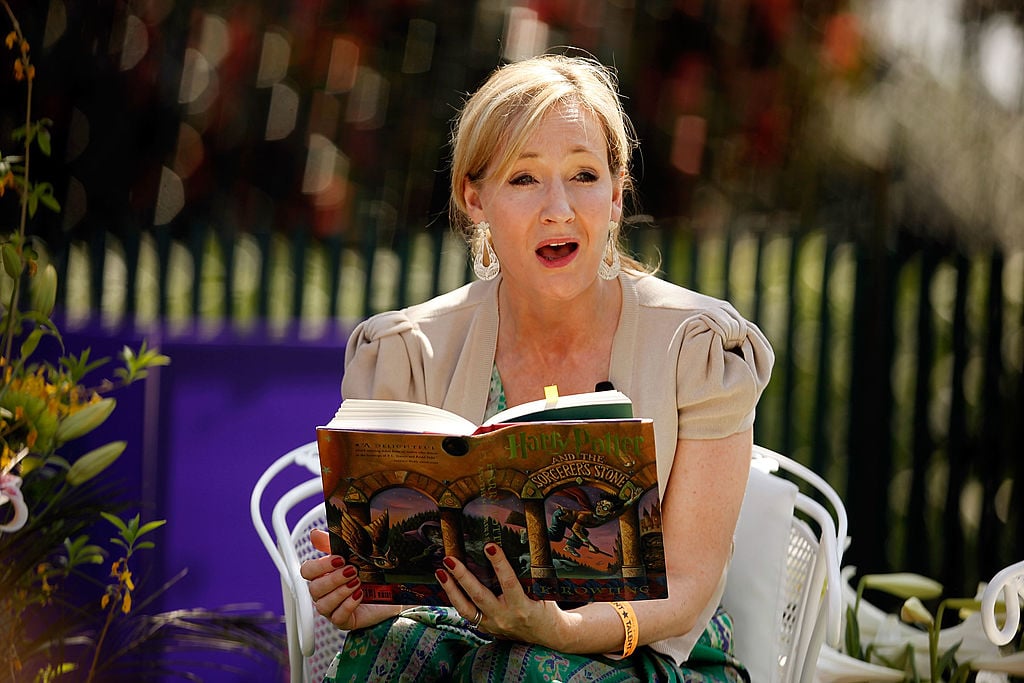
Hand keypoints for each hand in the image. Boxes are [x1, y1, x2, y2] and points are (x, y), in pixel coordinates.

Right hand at [300, 529, 400, 629]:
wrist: (392, 591)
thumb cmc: (369, 573)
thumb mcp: (352, 554)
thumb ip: (332, 544)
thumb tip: (314, 534)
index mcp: (323, 575)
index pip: (307, 571)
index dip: (319, 566)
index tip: (339, 559)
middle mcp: (324, 593)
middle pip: (314, 589)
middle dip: (333, 579)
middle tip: (352, 571)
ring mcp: (332, 608)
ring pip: (323, 605)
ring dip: (340, 592)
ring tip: (357, 582)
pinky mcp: (344, 620)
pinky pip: (338, 617)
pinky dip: (348, 605)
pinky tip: (359, 596)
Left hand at [436, 542, 568, 646]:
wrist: (548, 635)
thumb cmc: (546, 608)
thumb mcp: (543, 592)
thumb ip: (528, 577)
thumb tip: (508, 553)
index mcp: (523, 607)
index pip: (508, 582)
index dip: (499, 564)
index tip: (490, 547)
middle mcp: (505, 618)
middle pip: (479, 596)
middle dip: (463, 576)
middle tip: (450, 559)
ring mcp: (493, 625)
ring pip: (466, 609)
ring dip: (451, 589)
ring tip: (440, 572)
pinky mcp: (486, 629)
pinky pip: (466, 614)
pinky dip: (455, 599)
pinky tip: (446, 586)